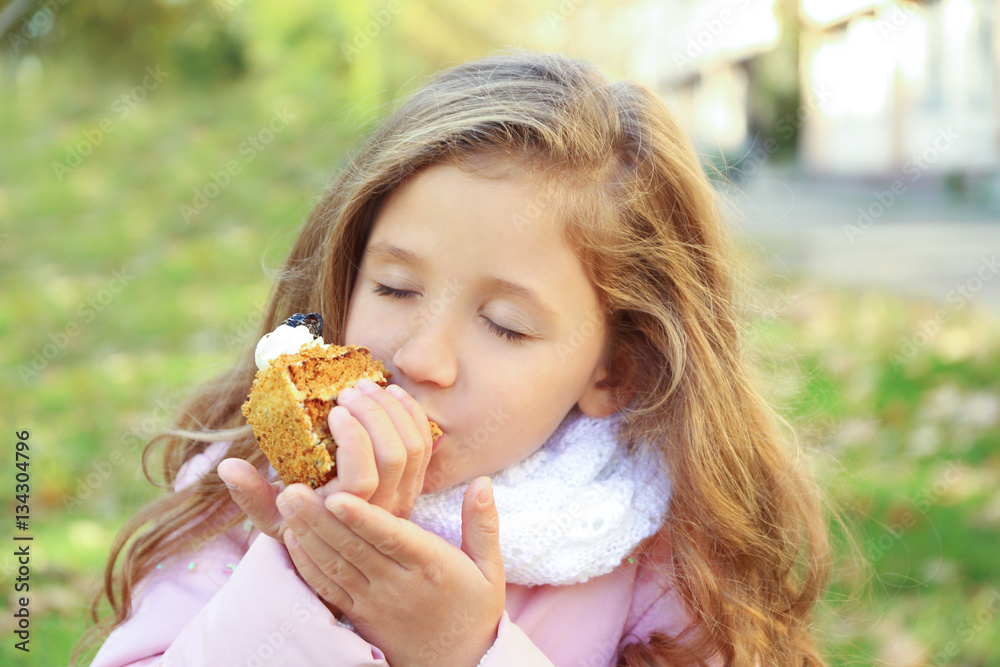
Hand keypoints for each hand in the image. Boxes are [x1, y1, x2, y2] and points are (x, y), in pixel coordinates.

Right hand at [217, 378, 431, 538]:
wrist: (343, 546)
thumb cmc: (304, 528)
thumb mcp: (274, 518)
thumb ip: (251, 495)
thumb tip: (227, 466)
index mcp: (348, 517)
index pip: (364, 477)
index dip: (355, 439)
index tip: (333, 411)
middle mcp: (384, 509)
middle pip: (395, 455)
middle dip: (373, 415)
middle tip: (348, 391)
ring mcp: (404, 495)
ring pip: (413, 447)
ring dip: (392, 410)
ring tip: (365, 387)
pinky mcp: (415, 480)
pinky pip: (425, 445)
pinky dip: (413, 414)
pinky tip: (393, 392)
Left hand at [276, 477, 504, 666]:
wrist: (459, 666)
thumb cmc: (474, 609)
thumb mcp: (490, 568)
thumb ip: (483, 524)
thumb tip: (483, 482)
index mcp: (431, 567)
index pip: (392, 539)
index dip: (363, 518)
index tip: (337, 496)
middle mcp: (399, 585)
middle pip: (354, 548)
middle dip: (320, 518)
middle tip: (292, 489)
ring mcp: (375, 602)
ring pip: (336, 566)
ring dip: (308, 535)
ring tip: (286, 504)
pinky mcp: (359, 616)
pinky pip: (328, 589)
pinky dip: (308, 564)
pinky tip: (292, 538)